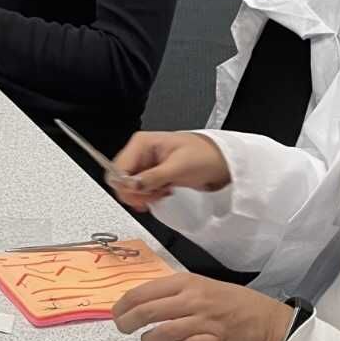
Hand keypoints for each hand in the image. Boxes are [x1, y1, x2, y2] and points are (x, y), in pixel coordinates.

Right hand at [109, 132, 231, 211]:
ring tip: (163, 191)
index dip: (126, 185)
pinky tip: (163, 192)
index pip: (118, 168)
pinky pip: (140, 191)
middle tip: (153, 195)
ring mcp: (145, 165)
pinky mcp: (151, 176)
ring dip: (144, 196)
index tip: (140, 194)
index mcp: (141, 143)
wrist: (221, 161)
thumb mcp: (178, 167)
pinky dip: (150, 196)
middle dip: (136, 192)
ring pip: (129, 188)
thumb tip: (132, 185)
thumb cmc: (205, 156)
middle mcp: (140, 153)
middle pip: (120, 180)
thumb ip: (153, 177)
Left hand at [112, 274, 294, 340]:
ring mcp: (204, 322)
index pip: (143, 292)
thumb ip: (171, 293)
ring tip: (147, 340)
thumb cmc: (227, 301)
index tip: (117, 313)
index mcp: (186, 283)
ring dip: (149, 339)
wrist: (265, 319)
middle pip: (147, 311)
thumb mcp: (199, 286)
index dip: (123, 305)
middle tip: (122, 328)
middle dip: (127, 322)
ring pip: (162, 332)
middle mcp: (193, 300)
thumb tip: (137, 302)